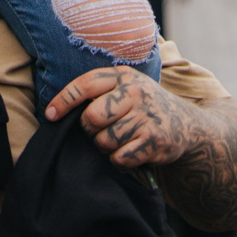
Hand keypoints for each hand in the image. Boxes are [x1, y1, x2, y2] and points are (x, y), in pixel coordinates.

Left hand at [45, 65, 202, 167]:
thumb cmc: (143, 105)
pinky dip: (120, 160)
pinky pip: (120, 158)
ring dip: (106, 147)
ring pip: (105, 141)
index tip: (50, 115)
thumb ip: (100, 90)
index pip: (86, 84)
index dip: (64, 100)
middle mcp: (135, 92)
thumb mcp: (127, 86)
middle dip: (90, 130)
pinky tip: (130, 152)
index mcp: (123, 75)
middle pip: (92, 118)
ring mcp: (146, 116)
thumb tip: (58, 108)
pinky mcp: (154, 141)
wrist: (186, 124)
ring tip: (118, 140)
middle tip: (100, 131)